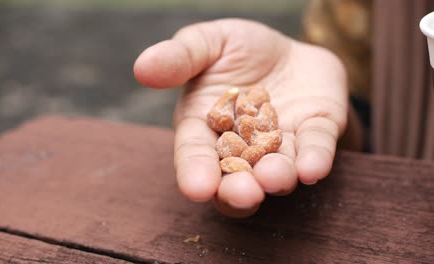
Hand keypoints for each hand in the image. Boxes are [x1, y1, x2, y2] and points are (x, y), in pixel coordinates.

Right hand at [134, 19, 347, 216]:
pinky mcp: (315, 134)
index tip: (196, 189)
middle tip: (242, 194)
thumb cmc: (238, 50)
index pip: (195, 154)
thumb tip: (141, 67)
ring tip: (275, 177)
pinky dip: (315, 159)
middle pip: (236, 176)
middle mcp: (241, 147)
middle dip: (238, 189)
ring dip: (276, 178)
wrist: (286, 49)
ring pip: (277, 170)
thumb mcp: (207, 43)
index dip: (195, 172)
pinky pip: (316, 148)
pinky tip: (313, 167)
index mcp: (205, 127)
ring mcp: (280, 146)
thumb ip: (179, 58)